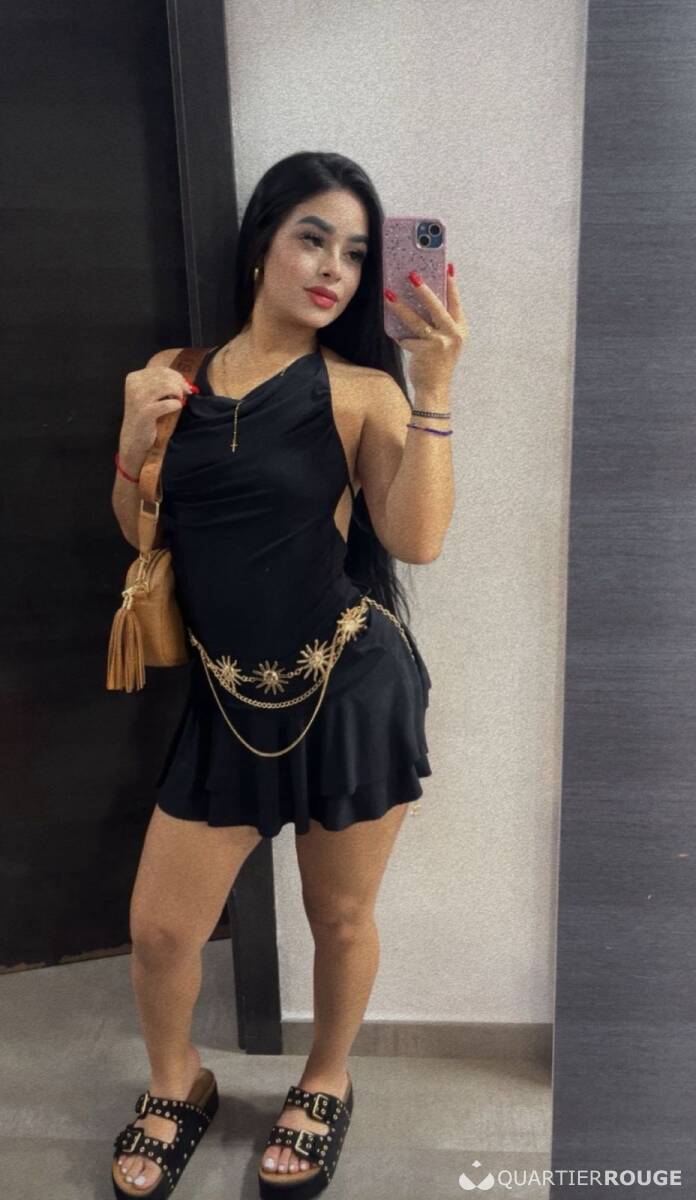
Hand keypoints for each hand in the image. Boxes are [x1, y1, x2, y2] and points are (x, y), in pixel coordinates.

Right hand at [119, 362, 192, 470]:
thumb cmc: (145, 415)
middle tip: (185, 393)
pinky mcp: (145, 412)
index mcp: (133, 378)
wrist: (134, 437)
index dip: (177, 376)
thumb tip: (186, 382)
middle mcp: (134, 386)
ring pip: (167, 387)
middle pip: (166, 377)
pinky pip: (168, 404)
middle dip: (179, 384)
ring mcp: (138, 399)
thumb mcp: (148, 395)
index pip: (161, 370)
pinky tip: (176, 408)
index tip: (184, 386)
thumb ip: (162, 384)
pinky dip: (176, 405)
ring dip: (178, 394)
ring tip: (179, 400)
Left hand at [385, 267, 468, 397]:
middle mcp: (454, 335)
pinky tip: (392, 331)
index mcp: (461, 329)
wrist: (435, 389)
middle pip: (437, 306)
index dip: (452, 284)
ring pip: (417, 321)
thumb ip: (439, 323)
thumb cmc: (437, 362)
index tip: (447, 266)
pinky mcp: (425, 352)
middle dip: (424, 289)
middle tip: (412, 274)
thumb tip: (421, 297)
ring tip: (388, 294)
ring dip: (401, 307)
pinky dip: (399, 335)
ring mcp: (440, 343)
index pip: (456, 301)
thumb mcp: (445, 341)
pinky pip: (407, 338)